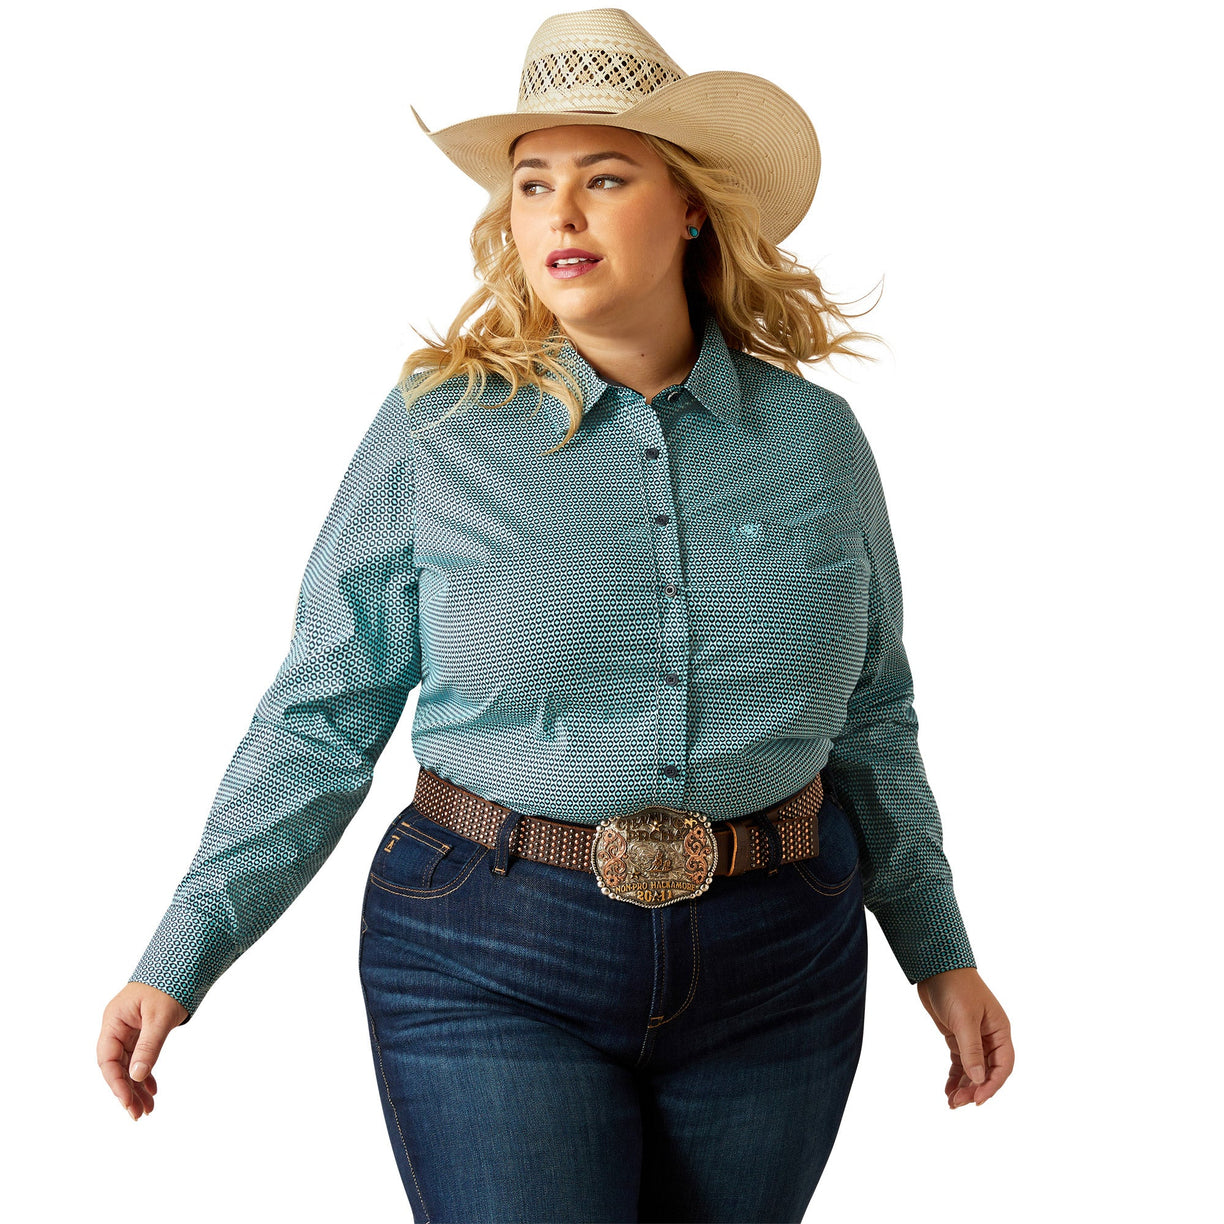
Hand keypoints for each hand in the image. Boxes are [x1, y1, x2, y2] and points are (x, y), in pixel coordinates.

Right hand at [98, 982, 189, 1120]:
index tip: (127, 1102)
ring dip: (136, 1086)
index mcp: (114, 1020)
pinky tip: (151, 1090)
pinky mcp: (141, 1031)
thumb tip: (136, 1076)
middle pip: (117, 1066)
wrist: (184, 964)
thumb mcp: (160, 1017)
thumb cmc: (170, 985)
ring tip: (147, 1109)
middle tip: (138, 1114)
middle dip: (127, 1090)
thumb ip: (149, 1046)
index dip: (116, 1083)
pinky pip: (139, 1056)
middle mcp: (117, 1026)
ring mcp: (129, 1029)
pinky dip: (145, 1073)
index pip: (107, 1059)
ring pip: (128, 1064)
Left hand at [915, 967, 1013, 1108]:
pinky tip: (948, 1089)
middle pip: (988, 1071)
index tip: (977, 1099)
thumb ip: (972, 1050)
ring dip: (964, 1086)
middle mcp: (990, 1036)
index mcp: (1000, 1030)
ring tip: (952, 1102)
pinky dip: (956, 1076)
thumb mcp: (964, 1019)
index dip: (992, 1085)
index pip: (1003, 1066)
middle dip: (975, 1089)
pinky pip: (960, 1061)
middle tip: (958, 1103)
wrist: (934, 967)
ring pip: (973, 1069)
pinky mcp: (957, 1036)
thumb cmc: (955, 987)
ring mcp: (973, 1037)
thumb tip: (979, 1079)